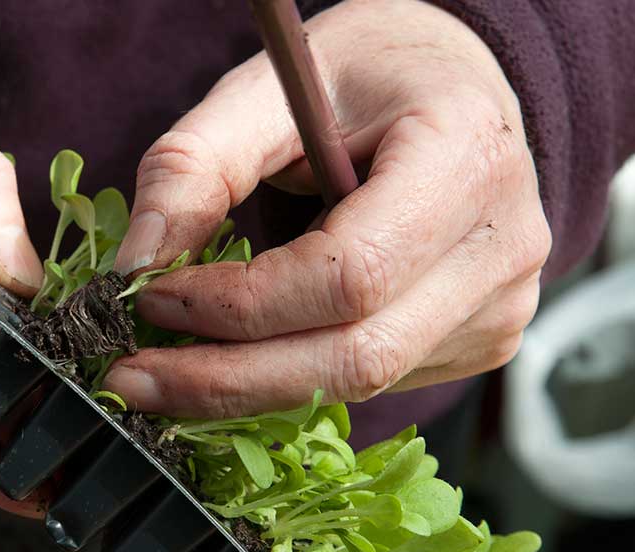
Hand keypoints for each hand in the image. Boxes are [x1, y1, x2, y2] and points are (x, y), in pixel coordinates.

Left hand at [105, 0, 549, 416]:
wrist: (454, 92)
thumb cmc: (368, 78)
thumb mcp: (271, 86)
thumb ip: (195, 164)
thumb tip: (137, 262)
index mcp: (464, 159)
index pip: (348, 272)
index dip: (239, 304)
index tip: (152, 299)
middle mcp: (500, 245)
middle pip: (356, 356)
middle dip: (228, 380)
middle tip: (134, 378)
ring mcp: (498, 303)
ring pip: (361, 382)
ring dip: (250, 390)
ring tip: (170, 372)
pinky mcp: (479, 336)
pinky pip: (374, 380)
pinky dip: (293, 377)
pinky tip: (244, 355)